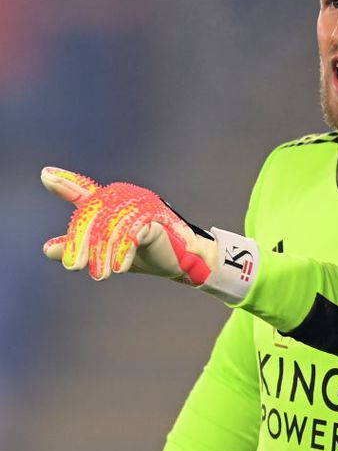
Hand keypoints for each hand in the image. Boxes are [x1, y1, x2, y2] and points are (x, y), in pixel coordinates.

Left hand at [40, 167, 215, 284]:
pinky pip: (131, 234)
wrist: (179, 261)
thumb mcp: (105, 254)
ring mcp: (138, 204)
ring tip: (100, 275)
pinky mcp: (152, 218)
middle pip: (91, 215)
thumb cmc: (143, 254)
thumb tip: (47, 250)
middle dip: (80, 242)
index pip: (83, 192)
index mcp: (109, 203)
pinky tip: (118, 268)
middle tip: (73, 266)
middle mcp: (122, 197)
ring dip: (102, 253)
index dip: (65, 183)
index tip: (45, 175)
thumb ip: (79, 249)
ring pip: (109, 227)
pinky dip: (123, 252)